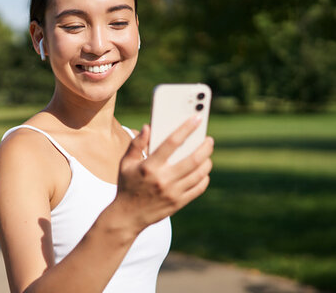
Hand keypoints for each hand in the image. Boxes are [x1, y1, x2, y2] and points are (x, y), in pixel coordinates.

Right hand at [113, 116, 213, 232]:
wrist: (127, 216)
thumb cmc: (127, 185)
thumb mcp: (125, 163)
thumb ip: (136, 144)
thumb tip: (148, 127)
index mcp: (149, 166)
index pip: (172, 143)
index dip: (186, 128)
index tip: (197, 118)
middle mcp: (163, 179)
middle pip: (192, 159)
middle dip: (204, 147)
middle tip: (209, 140)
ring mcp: (172, 193)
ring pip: (198, 174)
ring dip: (206, 162)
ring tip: (207, 154)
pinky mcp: (178, 203)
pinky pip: (198, 188)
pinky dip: (204, 178)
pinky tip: (203, 171)